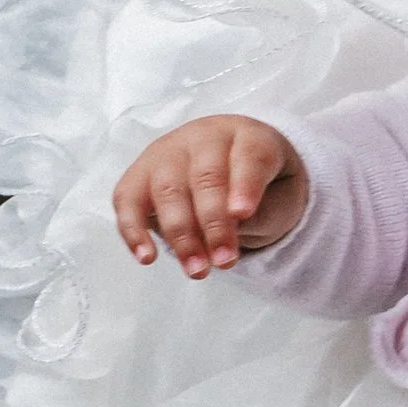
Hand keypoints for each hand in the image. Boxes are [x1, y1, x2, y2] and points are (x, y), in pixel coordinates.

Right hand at [112, 116, 306, 276]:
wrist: (232, 168)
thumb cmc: (263, 185)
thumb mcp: (280, 197)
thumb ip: (262, 210)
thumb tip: (232, 226)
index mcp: (248, 136)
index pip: (249, 155)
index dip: (245, 184)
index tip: (243, 214)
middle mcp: (204, 137)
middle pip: (205, 176)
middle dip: (213, 223)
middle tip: (224, 262)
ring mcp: (168, 152)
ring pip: (167, 190)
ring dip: (181, 235)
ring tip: (197, 270)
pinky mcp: (140, 173)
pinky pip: (128, 199)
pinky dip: (134, 230)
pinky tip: (147, 258)